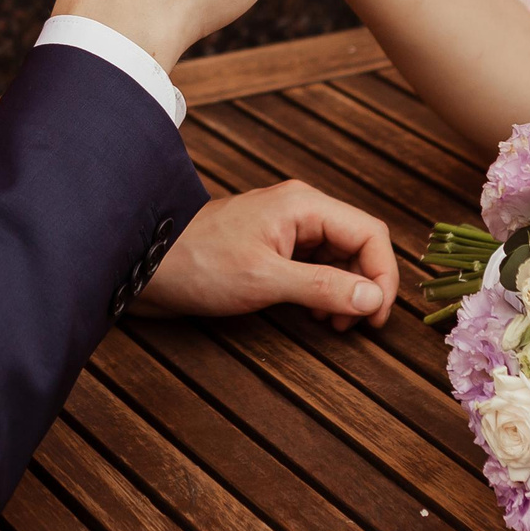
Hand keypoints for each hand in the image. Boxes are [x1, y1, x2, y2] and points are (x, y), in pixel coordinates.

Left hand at [133, 181, 398, 329]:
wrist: (146, 266)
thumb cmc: (198, 264)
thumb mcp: (265, 280)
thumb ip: (323, 287)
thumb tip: (373, 299)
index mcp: (304, 205)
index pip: (370, 233)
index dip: (383, 275)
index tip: (377, 316)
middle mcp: (300, 210)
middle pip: (359, 244)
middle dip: (365, 285)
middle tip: (356, 325)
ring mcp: (286, 228)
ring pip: (340, 257)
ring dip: (346, 291)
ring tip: (334, 323)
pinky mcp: (272, 248)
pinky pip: (316, 265)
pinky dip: (325, 290)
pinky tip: (316, 314)